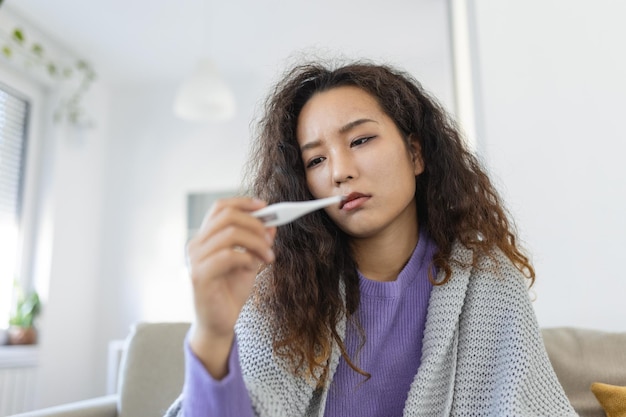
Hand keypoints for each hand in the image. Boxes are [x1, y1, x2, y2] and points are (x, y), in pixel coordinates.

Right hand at [185, 197, 275, 376]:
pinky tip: (254, 267)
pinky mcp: (200, 276)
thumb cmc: (230, 292)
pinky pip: (228, 256)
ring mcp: (195, 260)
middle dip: (255, 223)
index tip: (265, 206)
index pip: (220, 207)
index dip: (243, 202)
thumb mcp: (250, 262)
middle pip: (226, 216)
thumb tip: (272, 226)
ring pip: (230, 234)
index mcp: (206, 238)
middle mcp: (196, 245)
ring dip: (256, 242)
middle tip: (270, 238)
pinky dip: (247, 258)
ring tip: (269, 256)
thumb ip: (257, 244)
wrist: (219, 323)